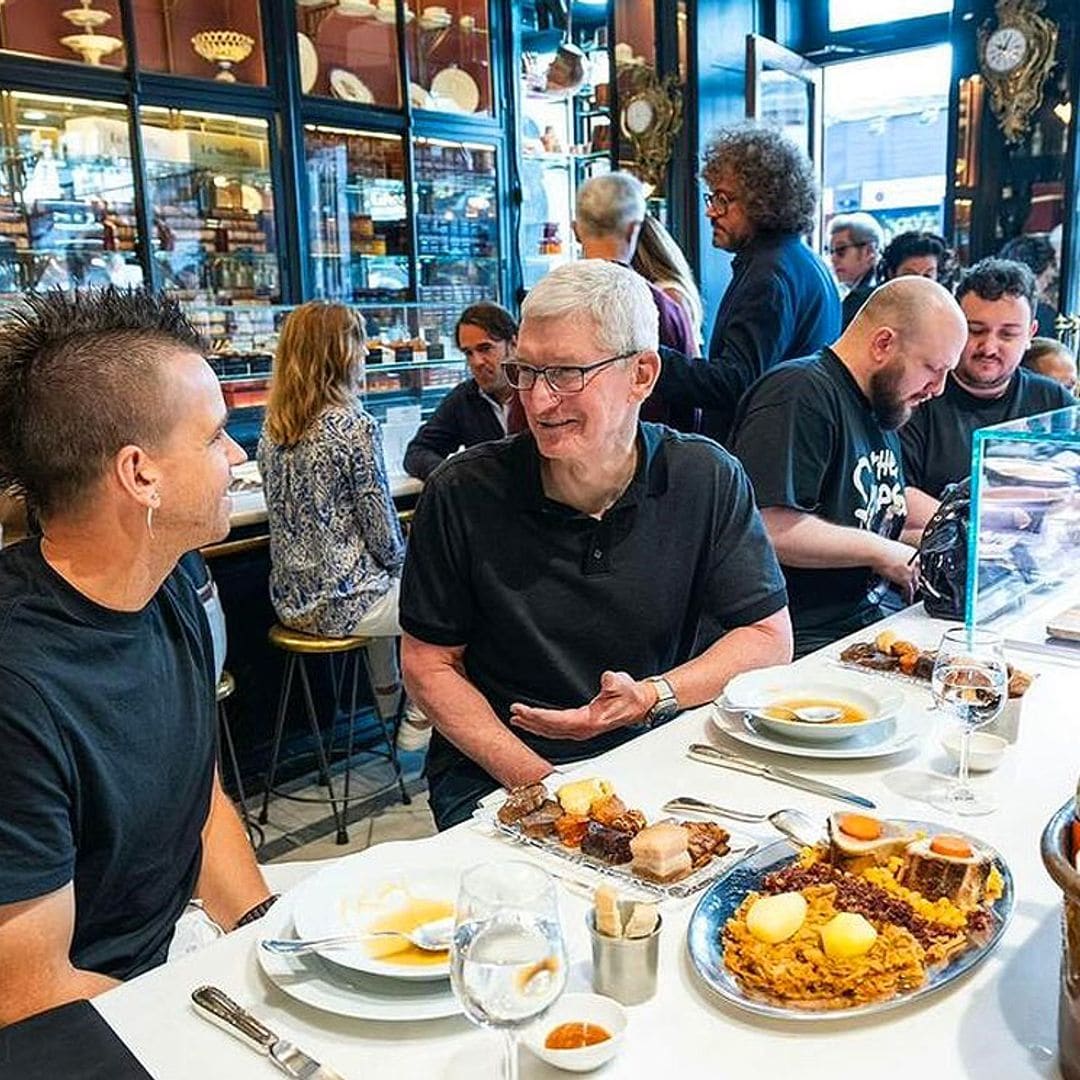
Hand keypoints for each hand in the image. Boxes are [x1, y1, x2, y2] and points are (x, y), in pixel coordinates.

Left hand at [508, 671, 654, 740]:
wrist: (639, 705)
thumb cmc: (629, 695)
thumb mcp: (622, 685)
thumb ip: (614, 683)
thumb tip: (607, 679)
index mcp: (589, 721)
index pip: (557, 720)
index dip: (539, 716)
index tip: (524, 710)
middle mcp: (583, 729)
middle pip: (550, 728)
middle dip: (530, 720)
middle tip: (514, 711)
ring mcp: (581, 730)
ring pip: (551, 731)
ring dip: (533, 725)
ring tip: (517, 719)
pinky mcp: (580, 727)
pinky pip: (556, 730)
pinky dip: (542, 727)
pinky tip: (534, 723)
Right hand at [874, 539, 919, 602]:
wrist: (877, 551)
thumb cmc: (881, 548)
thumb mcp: (896, 549)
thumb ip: (902, 557)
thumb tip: (898, 561)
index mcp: (916, 554)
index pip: (921, 566)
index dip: (917, 573)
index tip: (915, 576)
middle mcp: (917, 563)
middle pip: (920, 576)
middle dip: (916, 581)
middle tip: (913, 586)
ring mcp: (912, 572)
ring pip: (916, 585)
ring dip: (913, 590)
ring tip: (910, 595)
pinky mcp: (905, 580)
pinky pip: (909, 591)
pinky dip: (908, 596)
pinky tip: (907, 599)